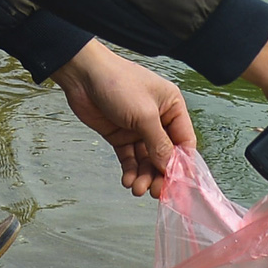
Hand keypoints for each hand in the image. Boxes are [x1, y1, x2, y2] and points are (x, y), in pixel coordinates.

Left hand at [52, 41, 196, 197]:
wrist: (83, 76)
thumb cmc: (118, 84)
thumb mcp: (144, 114)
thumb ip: (158, 143)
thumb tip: (171, 168)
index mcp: (172, 106)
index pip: (184, 141)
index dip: (182, 164)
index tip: (179, 187)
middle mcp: (158, 119)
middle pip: (165, 154)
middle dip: (160, 174)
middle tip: (154, 192)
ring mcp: (138, 128)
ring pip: (147, 159)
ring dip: (144, 175)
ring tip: (137, 189)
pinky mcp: (120, 135)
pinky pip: (130, 158)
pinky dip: (130, 170)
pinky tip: (128, 181)